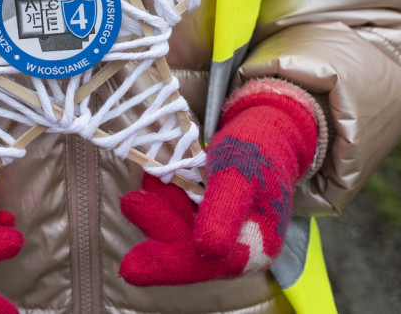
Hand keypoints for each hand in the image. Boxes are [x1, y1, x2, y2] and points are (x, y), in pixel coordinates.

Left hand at [120, 80, 319, 285]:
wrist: (270, 131)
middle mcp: (238, 247)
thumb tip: (208, 250)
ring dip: (160, 212)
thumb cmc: (258, 150)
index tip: (131, 269)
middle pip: (191, 251)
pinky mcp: (212, 216)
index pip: (208, 263)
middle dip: (159, 230)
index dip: (171, 264)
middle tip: (130, 204)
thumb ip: (224, 212)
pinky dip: (169, 200)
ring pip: (184, 231)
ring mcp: (224, 232)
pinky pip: (185, 214)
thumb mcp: (239, 176)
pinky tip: (154, 183)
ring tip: (136, 194)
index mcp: (255, 247)